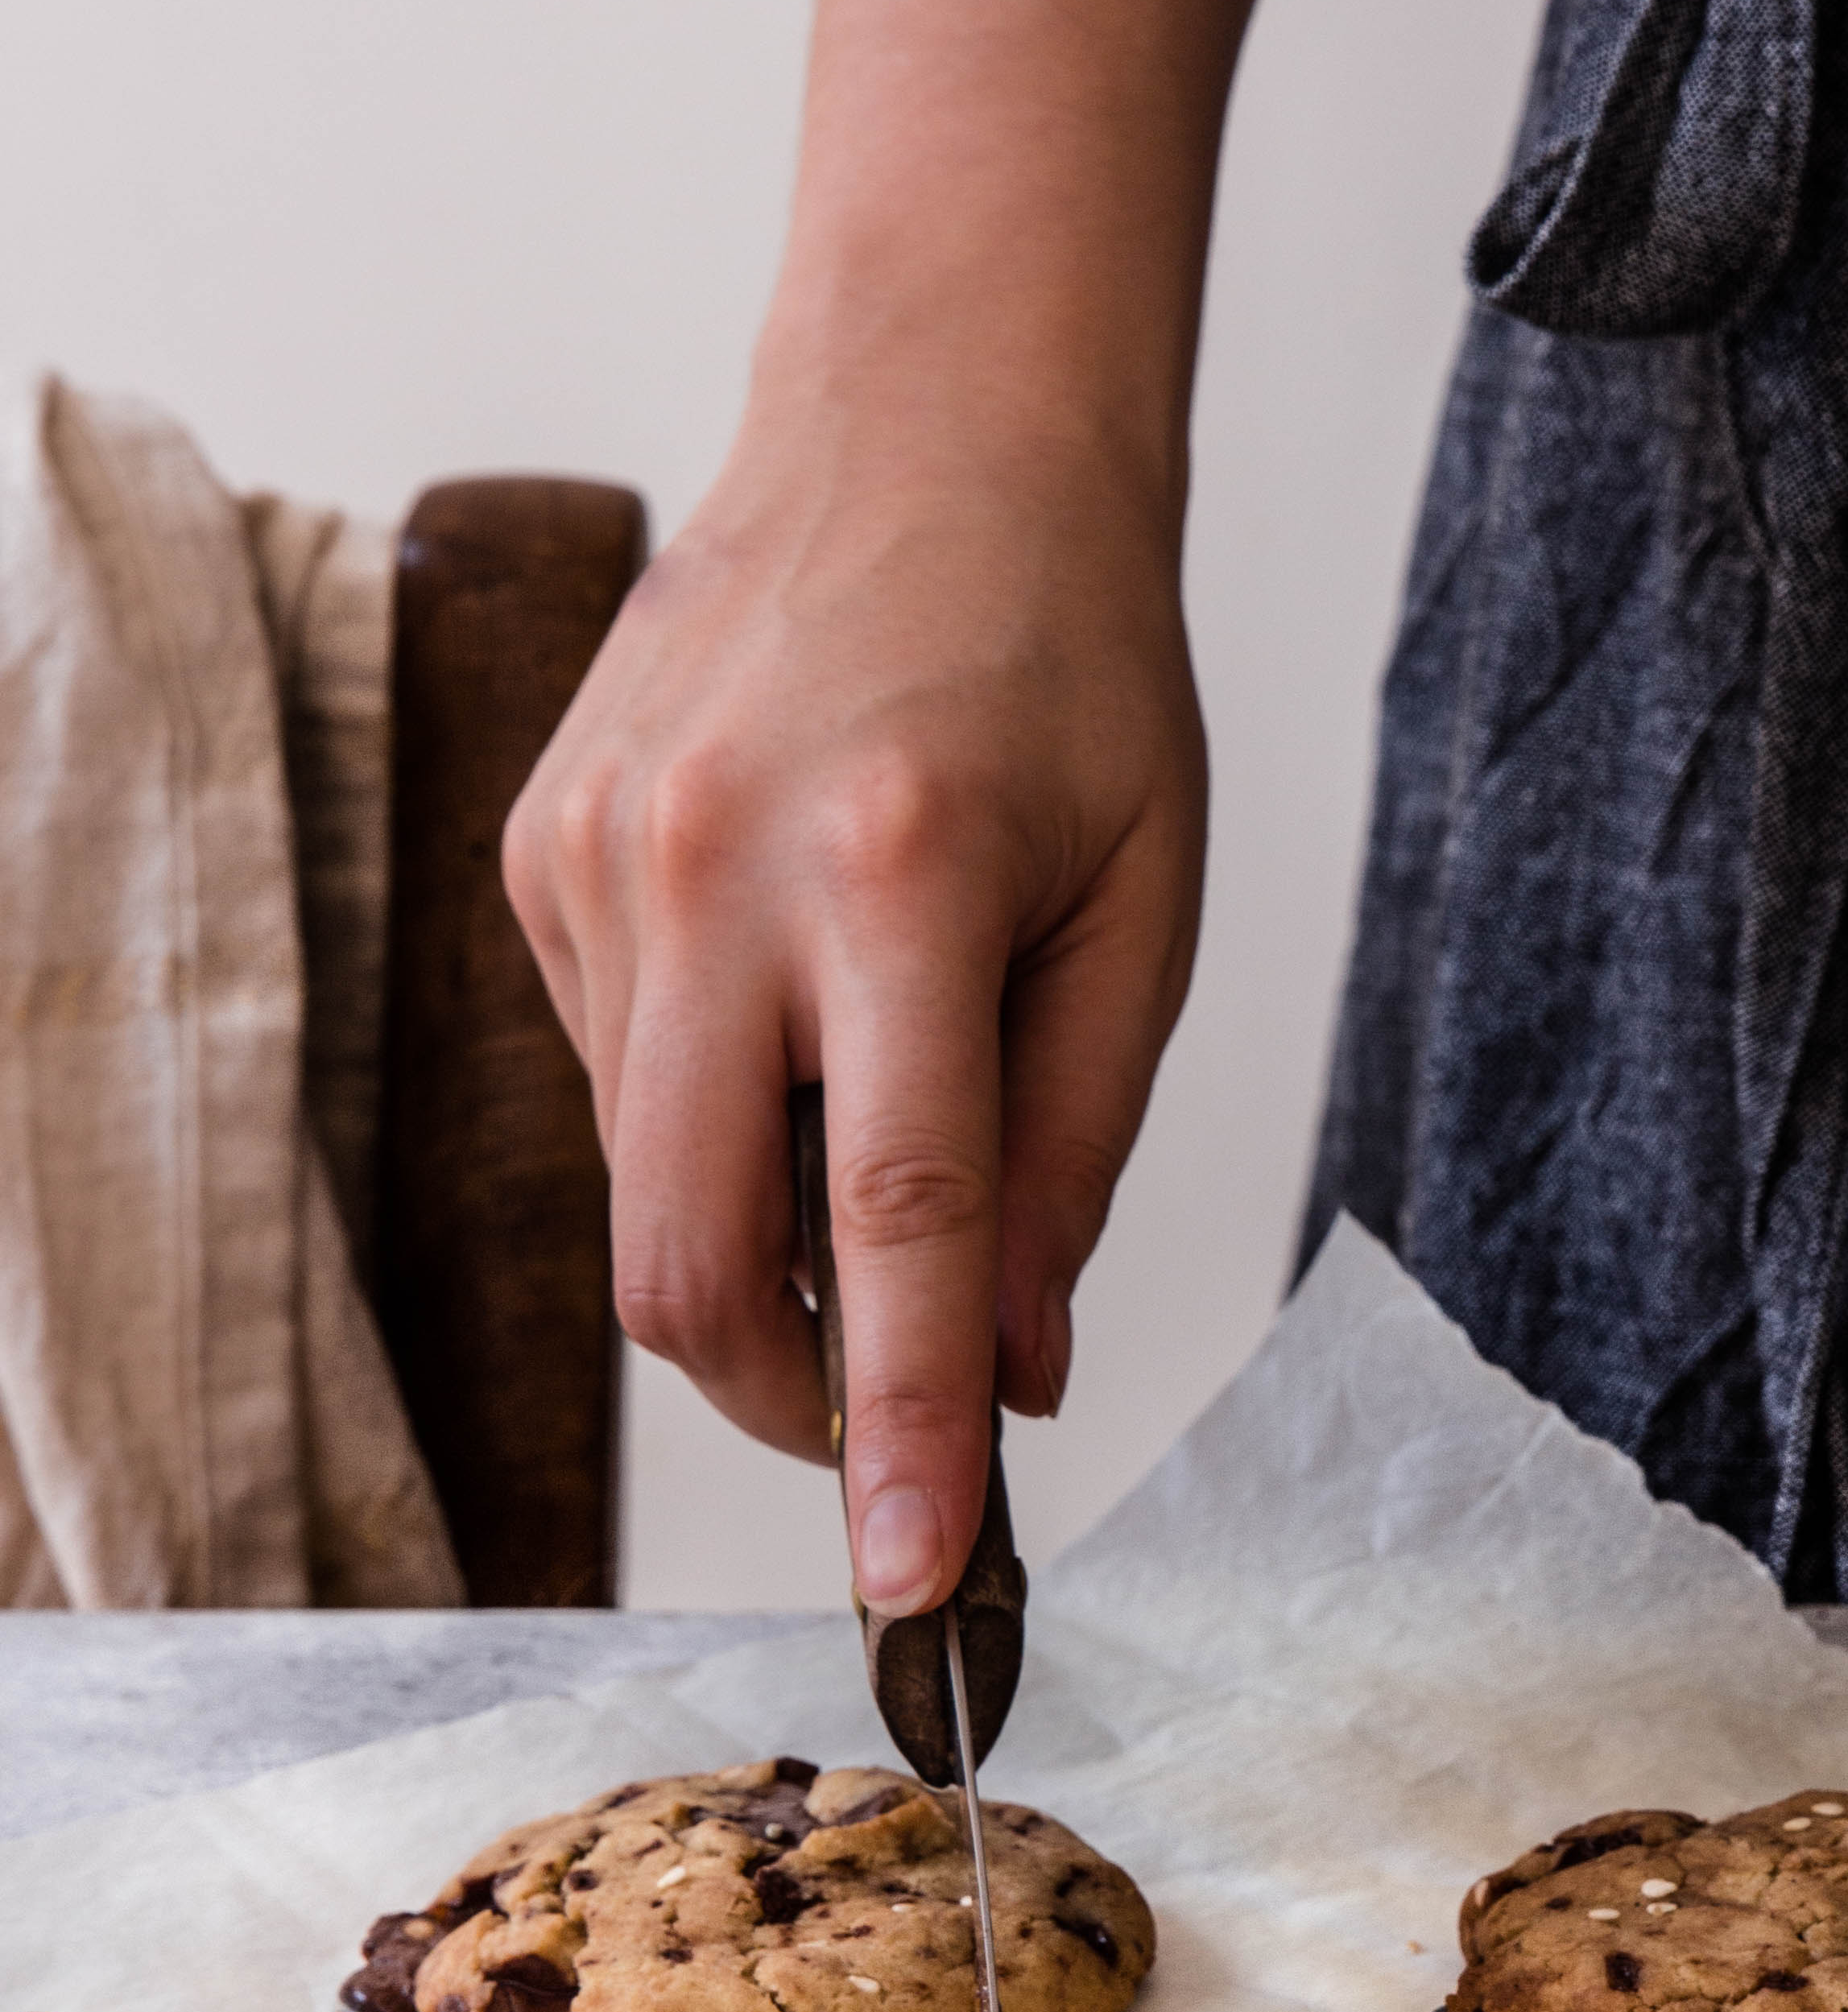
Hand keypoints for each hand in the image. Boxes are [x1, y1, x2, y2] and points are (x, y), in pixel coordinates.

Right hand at [503, 385, 1205, 1611]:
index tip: (914, 1584)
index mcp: (896, 879)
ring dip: (759, 1225)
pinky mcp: (538, 854)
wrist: (930, 427)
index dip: (900, 1430)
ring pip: (642, 1185)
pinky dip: (707, 1110)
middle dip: (786, 1396)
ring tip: (875, 1084)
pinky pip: (612, 1078)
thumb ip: (1072, 1154)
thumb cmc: (1070, 665)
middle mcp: (714, 870)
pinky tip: (792, 989)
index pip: (892, 1224)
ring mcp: (596, 861)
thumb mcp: (1145, 910)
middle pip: (687, 1262)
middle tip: (886, 1419)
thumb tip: (1005, 1374)